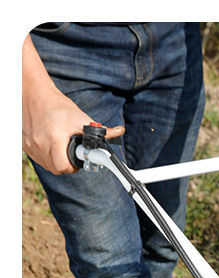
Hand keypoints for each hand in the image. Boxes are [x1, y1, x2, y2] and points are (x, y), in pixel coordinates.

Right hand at [22, 35, 123, 174]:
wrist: (33, 93)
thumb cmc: (57, 105)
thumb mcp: (80, 117)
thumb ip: (101, 130)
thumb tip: (120, 131)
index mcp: (54, 139)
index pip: (64, 167)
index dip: (73, 167)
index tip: (78, 160)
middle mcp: (39, 143)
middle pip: (57, 169)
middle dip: (67, 164)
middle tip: (72, 153)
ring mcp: (30, 145)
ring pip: (47, 165)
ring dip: (56, 161)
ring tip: (61, 147)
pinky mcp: (24, 144)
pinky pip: (38, 159)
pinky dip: (46, 156)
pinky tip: (50, 144)